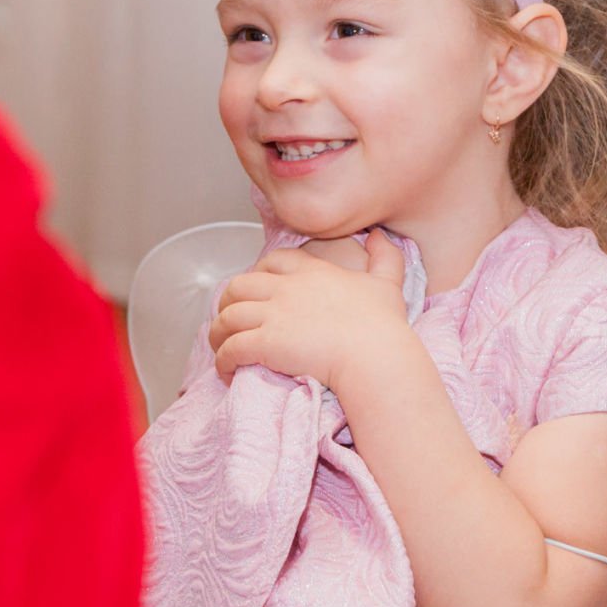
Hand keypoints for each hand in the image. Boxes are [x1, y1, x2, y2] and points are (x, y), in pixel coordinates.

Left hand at [209, 230, 409, 389]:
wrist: (374, 355)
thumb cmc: (382, 324)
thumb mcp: (387, 283)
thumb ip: (385, 256)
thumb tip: (379, 234)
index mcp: (312, 272)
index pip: (273, 261)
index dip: (259, 272)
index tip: (257, 289)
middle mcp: (287, 288)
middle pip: (239, 285)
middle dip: (228, 301)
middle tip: (230, 319)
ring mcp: (274, 315)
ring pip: (228, 317)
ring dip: (218, 334)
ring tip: (221, 348)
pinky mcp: (265, 343)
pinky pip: (230, 348)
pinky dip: (223, 360)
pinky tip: (228, 371)